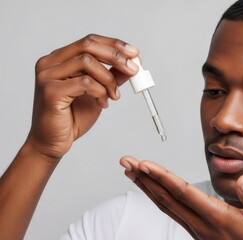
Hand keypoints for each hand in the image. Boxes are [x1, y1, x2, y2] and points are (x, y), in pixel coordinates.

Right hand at [27, 34, 138, 158]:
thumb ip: (112, 77)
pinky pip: (85, 82)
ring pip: (87, 62)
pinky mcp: (51, 91)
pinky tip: (102, 103)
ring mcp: (48, 76)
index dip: (114, 45)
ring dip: (109, 79)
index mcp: (60, 59)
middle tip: (133, 69)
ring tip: (114, 96)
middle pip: (88, 45)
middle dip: (116, 56)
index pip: (90, 41)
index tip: (134, 53)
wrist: (53, 142)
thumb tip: (133, 65)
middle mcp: (50, 63)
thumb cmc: (72, 117)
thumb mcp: (99, 92)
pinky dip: (100, 92)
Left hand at [120, 156, 242, 239]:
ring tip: (132, 172)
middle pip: (166, 198)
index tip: (145, 164)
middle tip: (126, 162)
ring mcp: (197, 230)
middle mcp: (202, 224)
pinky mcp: (197, 231)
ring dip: (146, 187)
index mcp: (219, 217)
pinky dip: (158, 197)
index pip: (184, 193)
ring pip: (165, 206)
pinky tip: (153, 190)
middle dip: (144, 178)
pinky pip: (172, 212)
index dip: (162, 177)